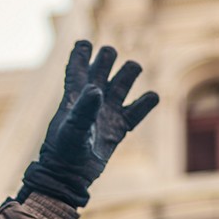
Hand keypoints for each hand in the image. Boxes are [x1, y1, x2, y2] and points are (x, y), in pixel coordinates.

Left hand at [20, 41, 158, 207]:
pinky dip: (145, 105)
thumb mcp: (72, 128)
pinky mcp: (118, 129)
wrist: (70, 176)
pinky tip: (153, 96)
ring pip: (120, 87)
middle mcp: (91, 102)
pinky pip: (134, 113)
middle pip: (101, 72)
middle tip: (110, 53)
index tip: (84, 42)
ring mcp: (106, 114)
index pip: (77, 69)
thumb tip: (97, 89)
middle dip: (106, 60)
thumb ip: (83, 108)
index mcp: (74, 97)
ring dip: (127, 76)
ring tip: (134, 67)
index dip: (80, 54)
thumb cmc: (64, 151)